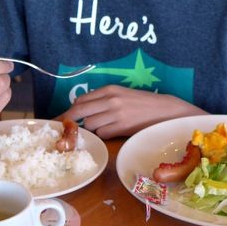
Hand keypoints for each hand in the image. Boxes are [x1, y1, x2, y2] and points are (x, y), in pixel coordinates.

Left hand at [58, 85, 205, 138]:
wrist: (165, 112)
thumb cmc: (143, 105)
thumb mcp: (123, 96)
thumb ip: (104, 100)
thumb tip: (83, 111)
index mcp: (110, 89)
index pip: (81, 100)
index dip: (69, 110)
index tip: (62, 118)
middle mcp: (110, 100)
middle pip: (79, 111)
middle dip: (69, 121)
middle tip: (64, 129)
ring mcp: (116, 114)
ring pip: (90, 125)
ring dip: (91, 130)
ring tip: (101, 128)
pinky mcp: (122, 127)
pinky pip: (102, 134)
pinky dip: (102, 135)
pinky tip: (111, 133)